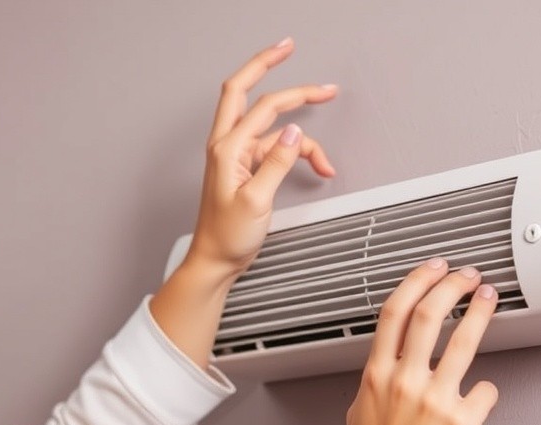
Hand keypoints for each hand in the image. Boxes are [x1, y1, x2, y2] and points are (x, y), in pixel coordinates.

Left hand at [188, 37, 337, 275]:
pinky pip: (273, 149)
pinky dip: (296, 155)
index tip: (318, 85)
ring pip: (270, 129)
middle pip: (243, 91)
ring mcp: (235, 155)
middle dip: (266, 66)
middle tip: (288, 47)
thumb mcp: (256, 201)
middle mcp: (227, 146)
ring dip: (301, 139)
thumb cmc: (226, 237)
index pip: (263, 107)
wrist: (215, 260)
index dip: (293, 91)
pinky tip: (315, 168)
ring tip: (325, 162)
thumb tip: (294, 132)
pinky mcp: (244, 167)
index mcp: (226, 149)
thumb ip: (276, 163)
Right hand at [324, 259, 500, 424]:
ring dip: (479, 311)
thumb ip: (379, 383)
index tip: (432, 268)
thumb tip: (393, 367)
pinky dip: (485, 391)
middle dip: (452, 284)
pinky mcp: (461, 423)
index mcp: (376, 376)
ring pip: (463, 339)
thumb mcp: (361, 413)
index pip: (394, 312)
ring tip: (489, 298)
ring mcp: (434, 400)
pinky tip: (481, 397)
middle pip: (429, 313)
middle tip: (466, 275)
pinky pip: (485, 392)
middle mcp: (404, 382)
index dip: (416, 281)